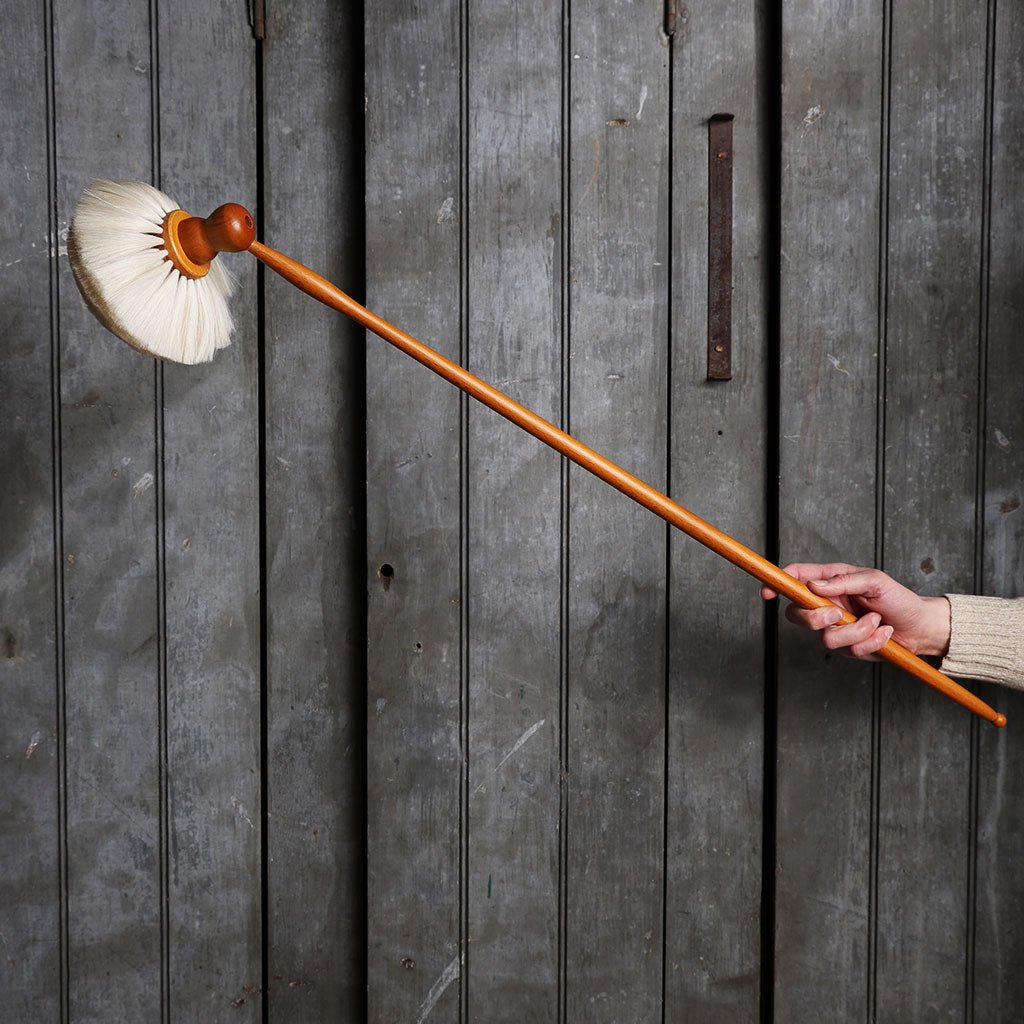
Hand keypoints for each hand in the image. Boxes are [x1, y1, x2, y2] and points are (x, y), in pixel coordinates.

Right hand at [760, 563, 950, 659]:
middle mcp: (828, 605)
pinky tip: (883, 634)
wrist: (921, 627)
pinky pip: (848, 650)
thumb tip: (813, 584)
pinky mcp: (848, 647)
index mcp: (831, 582)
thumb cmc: (898, 599)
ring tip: (876, 622)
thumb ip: (843, 581)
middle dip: (815, 619)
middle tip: (837, 615)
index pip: (796, 579)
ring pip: (825, 637)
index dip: (777, 584)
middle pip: (797, 614)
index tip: (768, 592)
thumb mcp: (874, 581)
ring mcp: (836, 628)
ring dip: (856, 631)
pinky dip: (870, 642)